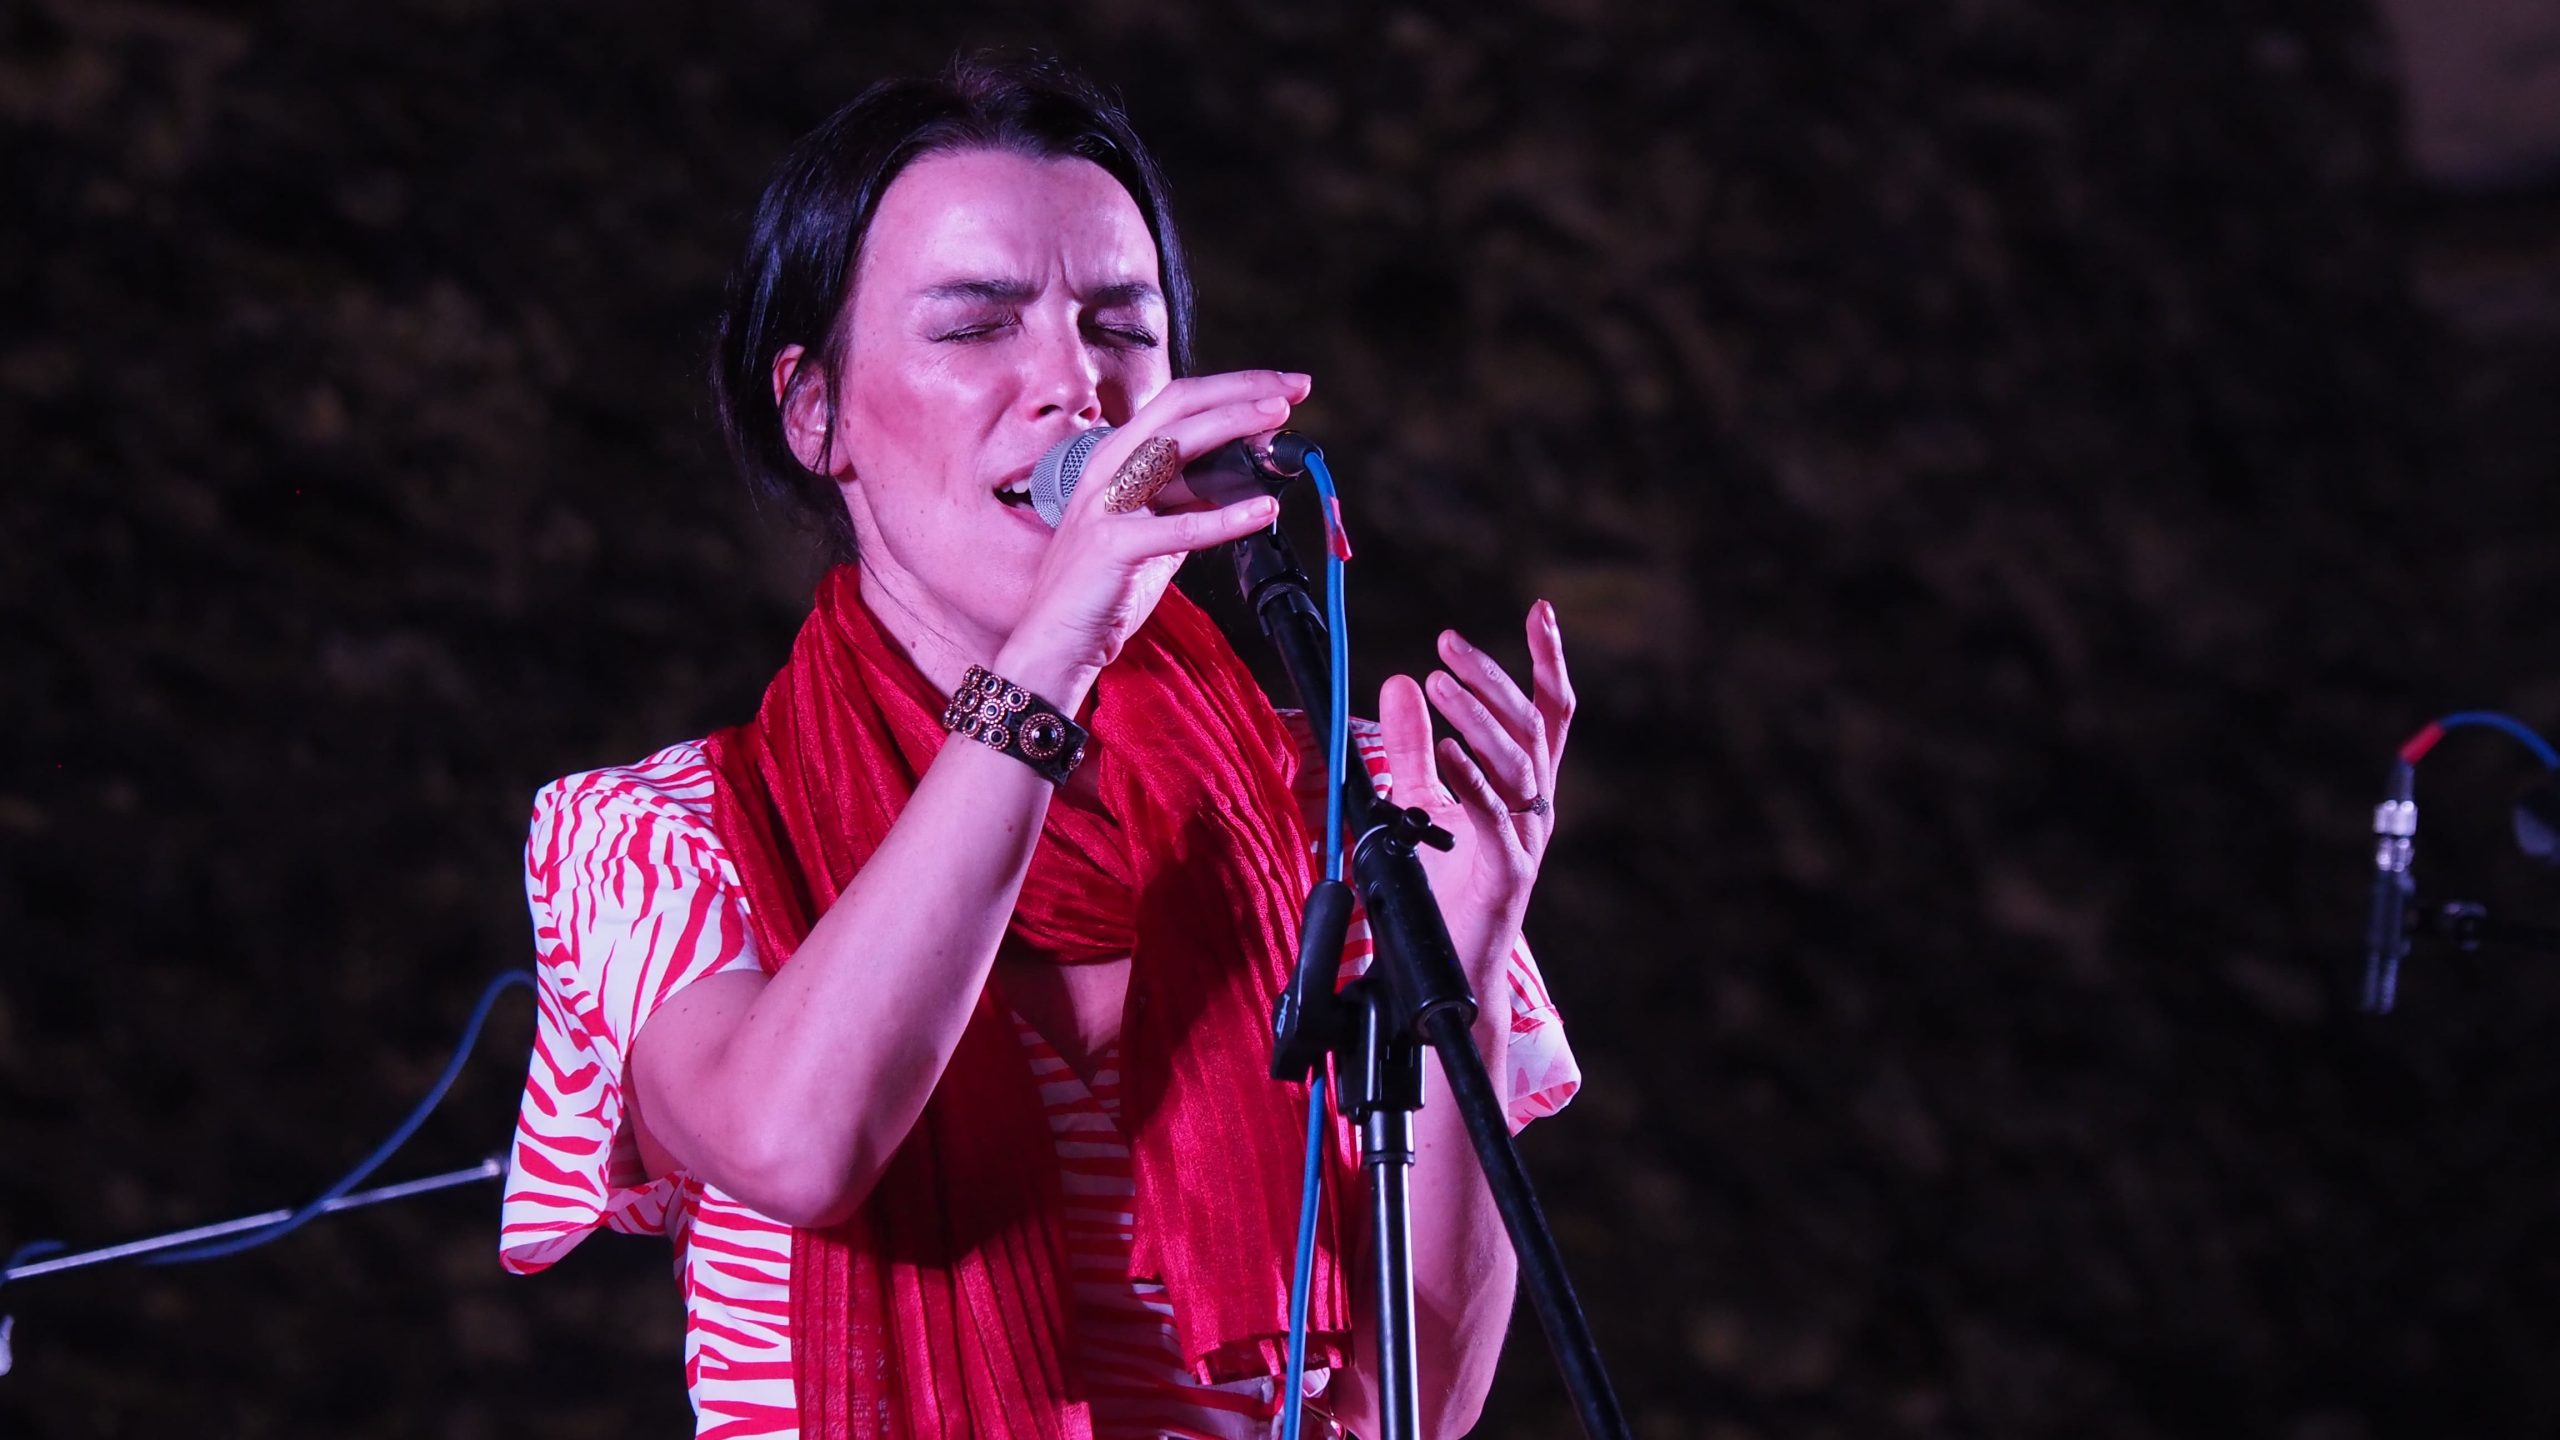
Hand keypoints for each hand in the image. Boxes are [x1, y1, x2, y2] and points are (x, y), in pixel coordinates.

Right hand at [998, 370, 1311, 702]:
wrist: (1054, 639)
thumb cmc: (1101, 587)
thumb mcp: (1152, 531)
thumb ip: (1186, 503)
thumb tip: (1239, 484)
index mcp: (1117, 456)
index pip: (1178, 401)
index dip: (1233, 386)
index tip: (1282, 387)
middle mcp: (1108, 468)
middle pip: (1180, 406)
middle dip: (1242, 390)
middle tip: (1295, 389)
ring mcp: (1107, 503)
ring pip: (1176, 447)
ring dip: (1233, 428)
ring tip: (1279, 426)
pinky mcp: (1113, 545)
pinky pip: (1181, 526)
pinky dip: (1228, 516)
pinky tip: (1264, 509)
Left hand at [1375, 601, 1575, 1000]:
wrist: (1451, 969)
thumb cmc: (1444, 887)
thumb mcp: (1421, 800)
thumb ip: (1410, 746)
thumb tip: (1398, 683)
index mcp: (1522, 785)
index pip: (1548, 712)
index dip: (1548, 661)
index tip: (1540, 610)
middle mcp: (1534, 806)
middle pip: (1528, 726)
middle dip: (1492, 678)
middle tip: (1446, 643)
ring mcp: (1526, 840)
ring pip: (1517, 764)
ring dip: (1477, 717)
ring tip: (1437, 682)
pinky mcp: (1508, 875)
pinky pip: (1495, 820)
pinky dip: (1471, 781)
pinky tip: (1444, 752)